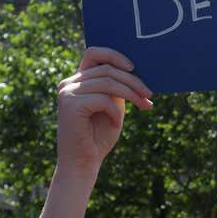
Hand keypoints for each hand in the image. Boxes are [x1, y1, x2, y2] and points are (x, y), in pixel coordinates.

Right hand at [56, 47, 153, 173]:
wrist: (83, 164)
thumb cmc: (99, 137)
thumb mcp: (113, 106)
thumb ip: (117, 87)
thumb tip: (137, 70)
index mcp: (77, 81)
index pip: (93, 53)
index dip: (115, 55)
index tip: (134, 68)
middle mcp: (68, 83)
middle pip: (107, 69)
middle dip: (133, 81)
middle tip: (149, 94)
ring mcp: (67, 93)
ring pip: (108, 82)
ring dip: (131, 94)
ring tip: (143, 106)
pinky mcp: (70, 105)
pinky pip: (103, 99)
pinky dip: (115, 112)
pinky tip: (116, 124)